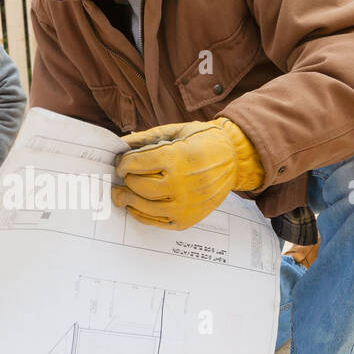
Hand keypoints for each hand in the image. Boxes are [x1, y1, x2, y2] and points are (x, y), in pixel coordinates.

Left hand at [112, 118, 263, 228]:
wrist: (234, 159)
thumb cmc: (204, 142)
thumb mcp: (175, 131)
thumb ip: (145, 139)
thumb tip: (119, 145)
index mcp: (176, 158)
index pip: (135, 164)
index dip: (123, 163)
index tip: (121, 163)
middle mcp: (179, 184)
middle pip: (137, 186)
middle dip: (125, 180)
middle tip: (122, 177)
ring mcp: (184, 205)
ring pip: (142, 206)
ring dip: (128, 199)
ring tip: (122, 194)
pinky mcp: (186, 219)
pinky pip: (155, 221)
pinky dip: (141, 215)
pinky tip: (136, 206)